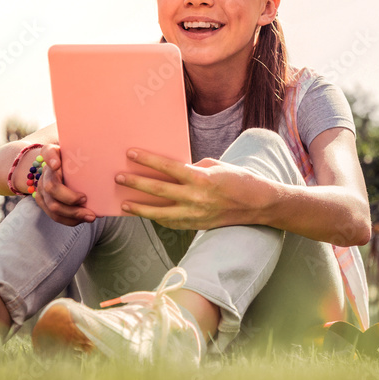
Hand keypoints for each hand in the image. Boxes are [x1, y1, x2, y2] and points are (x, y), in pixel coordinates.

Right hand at [32, 144, 96, 226]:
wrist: (67, 168)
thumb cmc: (80, 160)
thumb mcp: (84, 152)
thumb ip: (91, 152)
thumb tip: (112, 159)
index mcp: (53, 155)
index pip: (48, 152)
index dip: (51, 159)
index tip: (57, 165)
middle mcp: (45, 172)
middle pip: (51, 187)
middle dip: (69, 197)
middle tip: (85, 200)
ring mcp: (42, 189)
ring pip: (53, 205)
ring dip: (72, 213)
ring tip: (90, 216)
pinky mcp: (44, 202)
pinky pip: (55, 215)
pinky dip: (70, 219)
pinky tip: (83, 219)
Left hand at [116, 148, 271, 229]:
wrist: (259, 204)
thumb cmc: (240, 180)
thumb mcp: (217, 166)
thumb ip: (194, 168)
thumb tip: (176, 171)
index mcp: (201, 178)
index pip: (168, 167)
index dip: (147, 160)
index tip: (131, 154)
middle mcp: (196, 198)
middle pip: (158, 190)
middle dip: (136, 183)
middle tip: (119, 178)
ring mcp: (196, 214)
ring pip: (160, 213)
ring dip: (141, 208)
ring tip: (125, 204)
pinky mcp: (198, 225)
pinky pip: (172, 223)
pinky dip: (158, 218)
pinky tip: (148, 214)